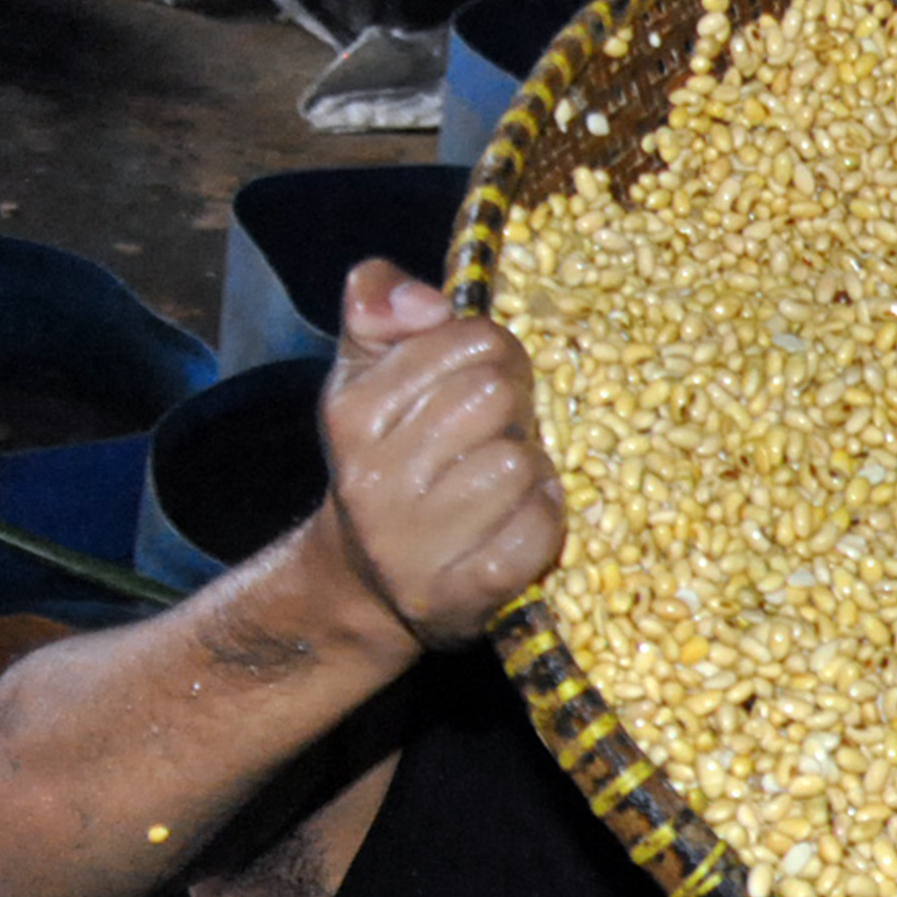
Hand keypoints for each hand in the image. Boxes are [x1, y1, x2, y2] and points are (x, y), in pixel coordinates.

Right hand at [313, 259, 566, 650]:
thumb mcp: (364, 370)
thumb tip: (426, 303)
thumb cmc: (385, 457)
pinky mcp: (461, 594)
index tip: (482, 380)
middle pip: (499, 397)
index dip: (496, 354)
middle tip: (496, 433)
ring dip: (530, 468)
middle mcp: (373, 479)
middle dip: (514, 408)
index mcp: (352, 412)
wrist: (366, 581)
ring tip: (502, 481)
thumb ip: (377, 304)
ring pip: (521, 463)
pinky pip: (538, 531)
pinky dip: (544, 520)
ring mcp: (414, 544)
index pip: (472, 340)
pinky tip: (520, 518)